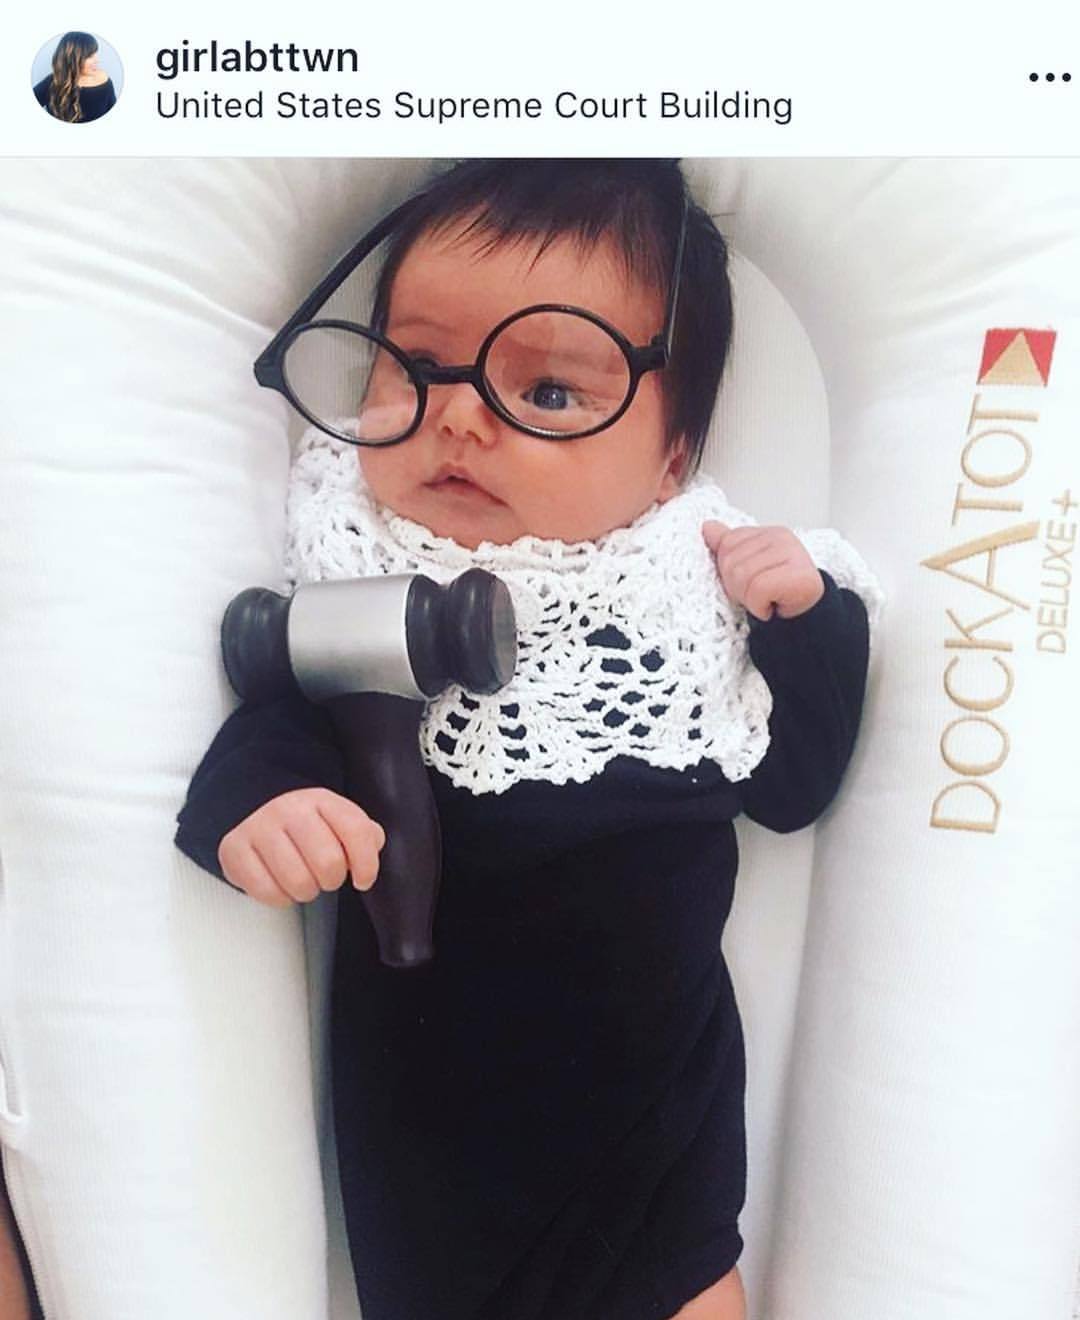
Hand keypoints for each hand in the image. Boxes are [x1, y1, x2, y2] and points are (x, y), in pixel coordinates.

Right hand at [218, 787, 385, 907]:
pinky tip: (280, 885)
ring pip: (298, 882)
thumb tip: (372, 846)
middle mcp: (290, 810)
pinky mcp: (235, 849)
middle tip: (325, 877)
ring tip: (303, 881)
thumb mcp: (335, 818)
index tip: (363, 880)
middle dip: (332, 880)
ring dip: (306, 891)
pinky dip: (279, 898)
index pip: (356, 831)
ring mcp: (260, 828)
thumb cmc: (303, 822)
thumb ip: (361, 832)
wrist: (253, 804)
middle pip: (328, 863)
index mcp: (322, 800)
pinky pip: (267, 892)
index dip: (367, 864)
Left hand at [702, 521, 824, 621]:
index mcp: (768, 533)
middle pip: (732, 562)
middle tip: (757, 594)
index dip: (729, 571)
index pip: (728, 543)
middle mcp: (781, 538)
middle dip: (737, 587)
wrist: (807, 617)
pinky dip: (759, 607)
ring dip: (749, 599)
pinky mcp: (798, 575)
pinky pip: (757, 591)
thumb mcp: (747, 567)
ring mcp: (792, 554)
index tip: (748, 582)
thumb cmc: (777, 592)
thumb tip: (708, 526)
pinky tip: (773, 606)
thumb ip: (728, 546)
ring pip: (742, 577)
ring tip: (766, 600)